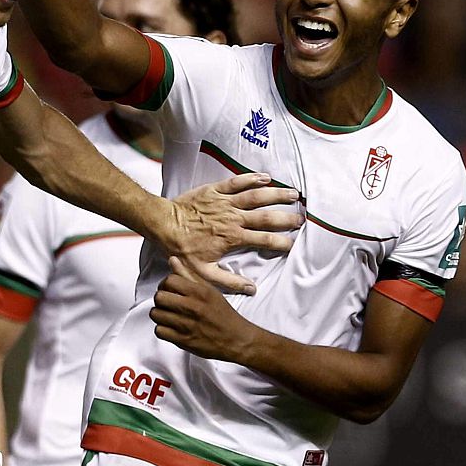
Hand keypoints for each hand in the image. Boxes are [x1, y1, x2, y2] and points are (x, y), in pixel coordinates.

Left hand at [150, 256, 259, 361]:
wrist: (236, 339)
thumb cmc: (223, 314)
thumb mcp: (210, 291)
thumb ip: (189, 276)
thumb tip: (172, 260)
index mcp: (200, 292)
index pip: (169, 280)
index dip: (165, 285)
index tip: (169, 290)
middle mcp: (192, 307)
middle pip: (159, 297)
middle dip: (161, 299)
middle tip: (168, 303)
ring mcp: (186, 324)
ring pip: (155, 314)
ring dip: (160, 315)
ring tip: (169, 315)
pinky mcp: (182, 340)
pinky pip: (159, 331)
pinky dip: (162, 330)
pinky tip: (171, 327)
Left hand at [164, 174, 301, 294]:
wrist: (163, 224)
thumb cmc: (181, 249)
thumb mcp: (203, 272)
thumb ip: (229, 281)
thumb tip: (252, 289)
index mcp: (233, 238)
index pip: (265, 240)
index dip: (282, 242)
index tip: (293, 244)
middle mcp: (233, 218)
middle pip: (266, 217)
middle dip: (286, 217)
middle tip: (302, 219)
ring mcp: (225, 202)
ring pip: (256, 196)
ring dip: (277, 194)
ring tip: (294, 194)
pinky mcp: (215, 190)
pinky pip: (237, 182)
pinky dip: (252, 178)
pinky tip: (266, 177)